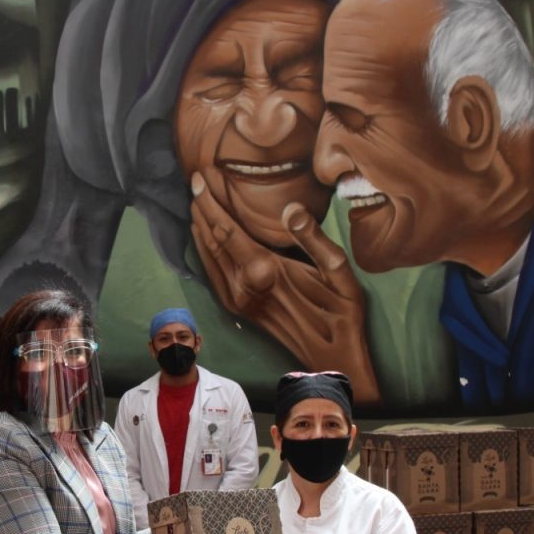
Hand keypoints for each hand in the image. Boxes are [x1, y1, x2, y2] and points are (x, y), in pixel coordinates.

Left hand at [190, 171, 380, 404]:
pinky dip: (204, 252)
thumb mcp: (338, 271)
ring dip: (200, 228)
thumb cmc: (339, 311)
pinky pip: (212, 274)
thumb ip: (312, 238)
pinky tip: (203, 240)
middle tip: (193, 182)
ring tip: (195, 203)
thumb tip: (290, 207)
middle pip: (212, 239)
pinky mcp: (239, 308)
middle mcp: (243, 285)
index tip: (199, 177)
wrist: (331, 356)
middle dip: (201, 208)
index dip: (210, 201)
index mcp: (264, 271)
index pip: (226, 228)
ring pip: (208, 257)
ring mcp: (237, 299)